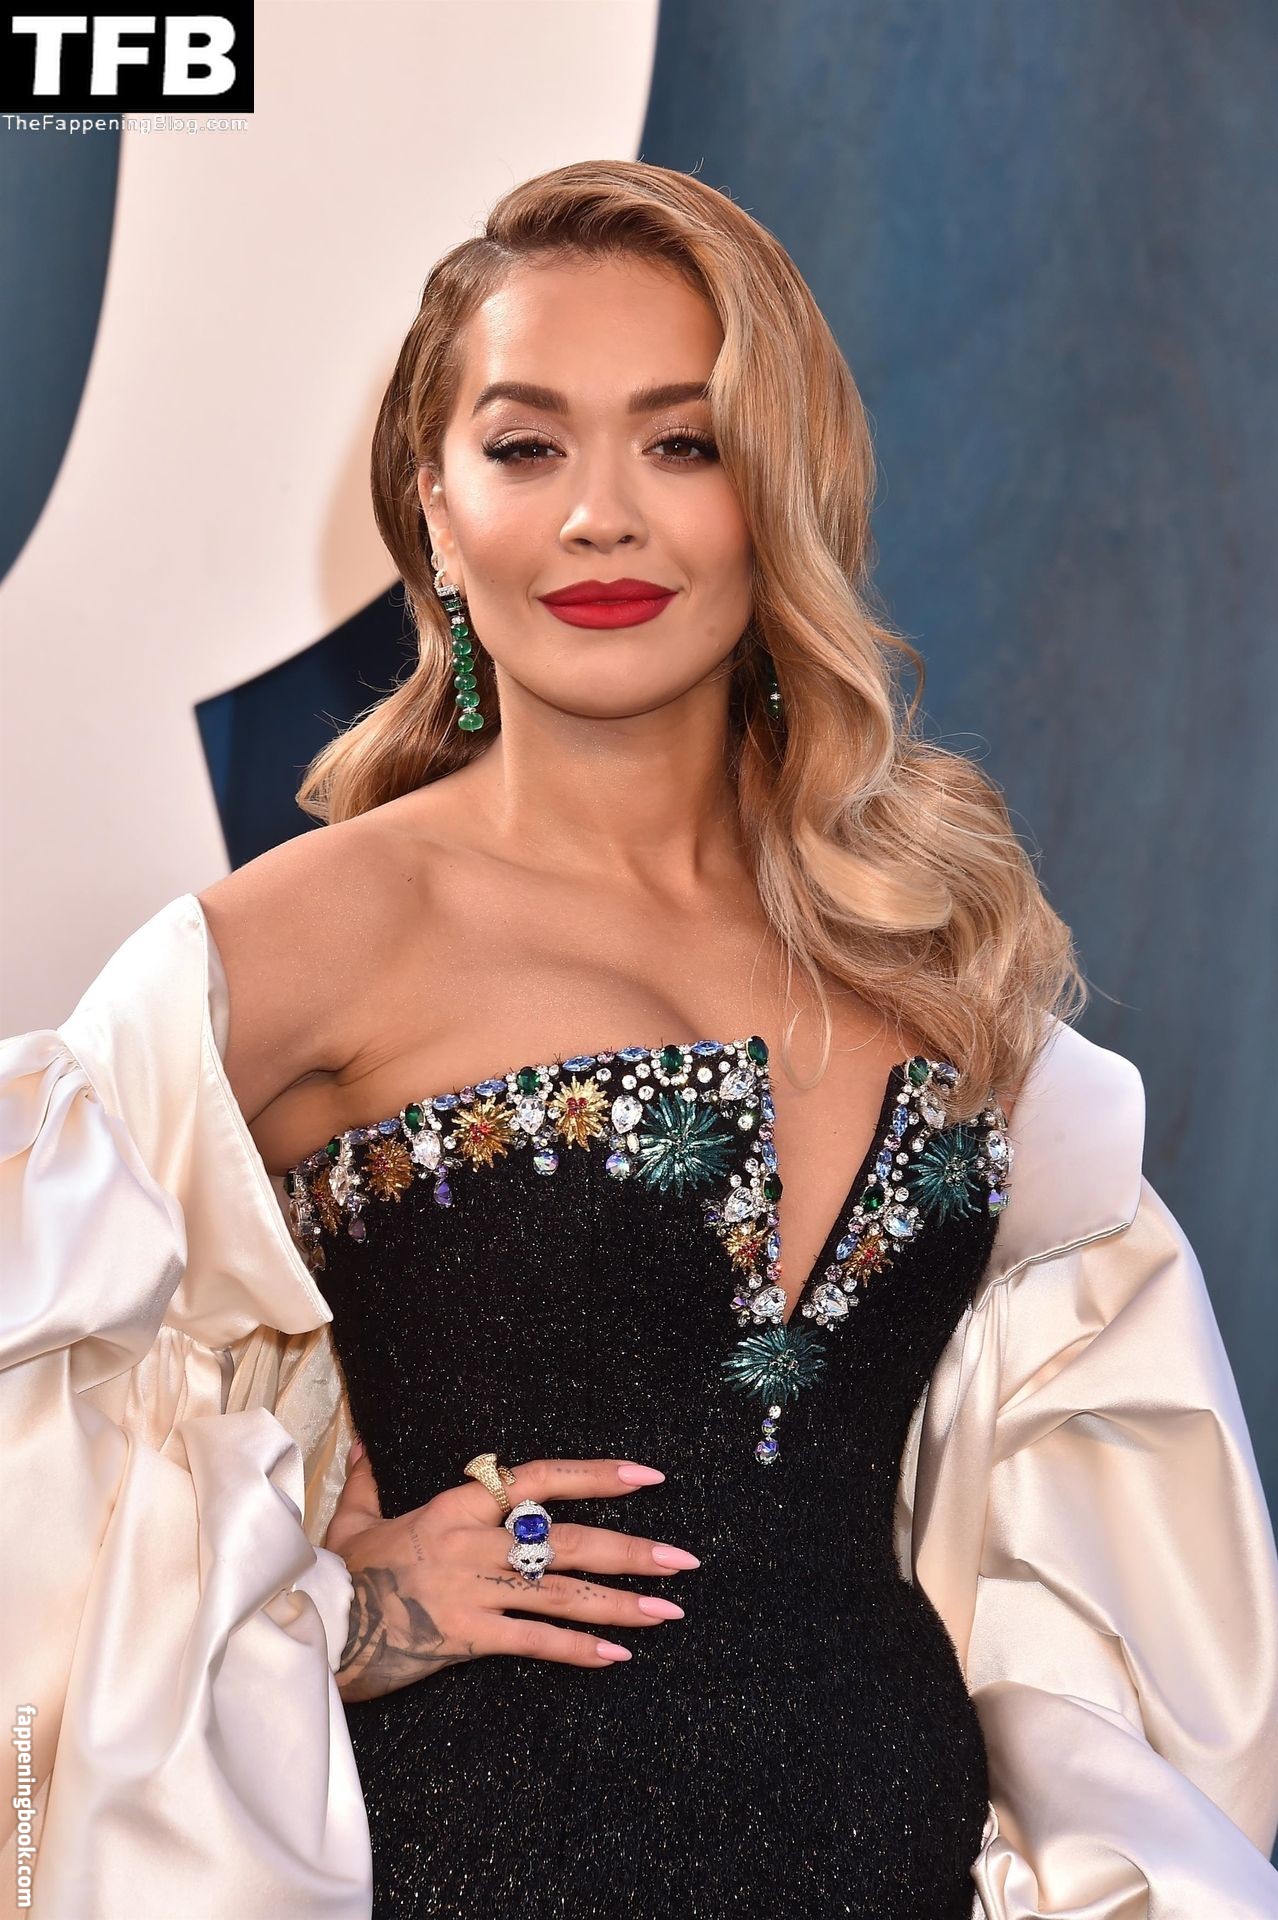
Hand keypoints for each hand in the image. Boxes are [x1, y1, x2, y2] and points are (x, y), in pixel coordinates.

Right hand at [324, 1441, 699, 1702]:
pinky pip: (533, 1641)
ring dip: (621, 1602)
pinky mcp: (466, 1635)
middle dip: (631, 1550)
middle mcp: (474, 1541)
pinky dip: (577, 1649)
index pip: (540, 1478)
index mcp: (457, 1505)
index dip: (597, 1474)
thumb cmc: (336, 1570)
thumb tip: (362, 1442)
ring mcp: (473, 1588)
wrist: (313, 1623)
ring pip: (561, 1591)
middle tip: (683, 1559)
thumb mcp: (353, 1516)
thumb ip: (368, 1480)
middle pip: (567, 1539)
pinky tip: (617, 1656)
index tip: (647, 1476)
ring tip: (670, 1611)